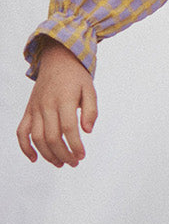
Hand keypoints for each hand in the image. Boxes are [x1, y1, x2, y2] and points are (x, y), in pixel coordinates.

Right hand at [16, 40, 98, 166]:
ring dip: (48, 154)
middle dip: (63, 154)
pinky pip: (22, 131)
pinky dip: (25, 146)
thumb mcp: (90, 89)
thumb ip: (91, 110)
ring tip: (60, 163)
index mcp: (64, 99)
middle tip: (74, 162)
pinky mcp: (29, 110)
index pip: (68, 128)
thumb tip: (87, 131)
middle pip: (52, 137)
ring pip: (37, 137)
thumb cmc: (76, 76)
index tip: (82, 155)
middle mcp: (47, 105)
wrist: (57, 60)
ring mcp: (35, 108)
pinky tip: (34, 158)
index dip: (75, 145)